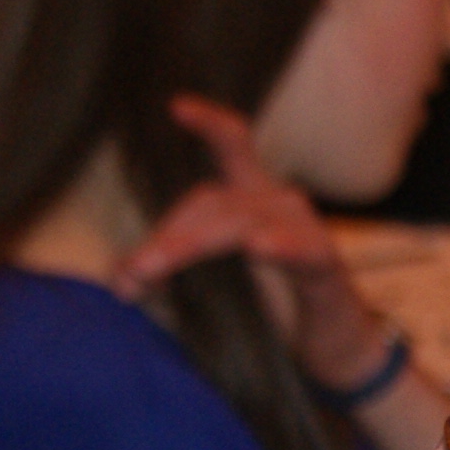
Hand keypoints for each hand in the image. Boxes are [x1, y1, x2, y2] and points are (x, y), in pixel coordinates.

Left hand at [111, 96, 401, 397]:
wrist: (331, 344)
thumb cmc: (270, 302)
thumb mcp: (212, 280)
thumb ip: (167, 271)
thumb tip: (118, 279)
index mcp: (252, 197)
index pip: (231, 147)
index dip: (208, 122)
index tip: (176, 106)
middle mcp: (279, 203)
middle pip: (216, 201)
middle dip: (168, 234)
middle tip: (132, 273)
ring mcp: (305, 230)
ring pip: (244, 224)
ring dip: (195, 244)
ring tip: (157, 267)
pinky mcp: (325, 266)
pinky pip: (302, 251)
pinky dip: (280, 247)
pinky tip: (259, 248)